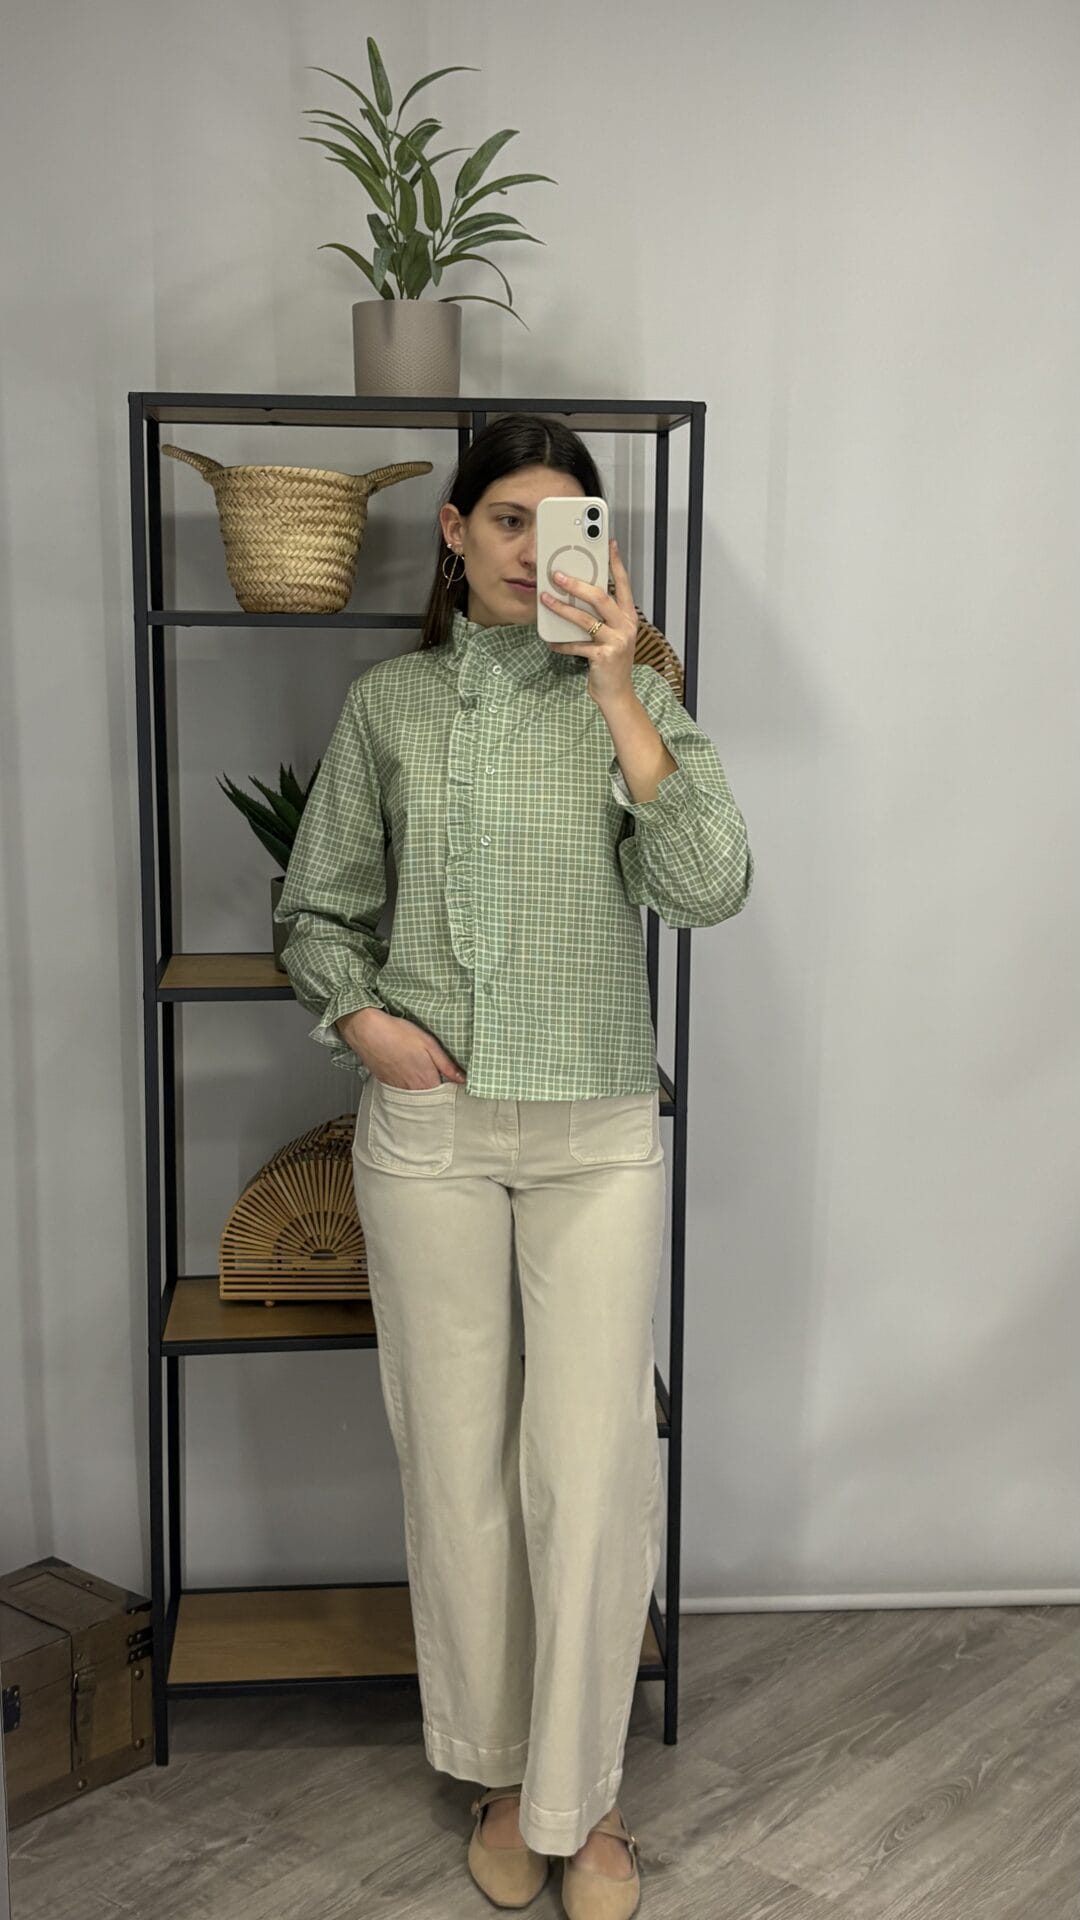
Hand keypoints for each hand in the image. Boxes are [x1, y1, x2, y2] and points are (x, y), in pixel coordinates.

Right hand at [335, 1007, 466, 1087]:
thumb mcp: (429, 1044)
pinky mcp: (386, 1083)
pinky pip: (403, 1092)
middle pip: (430, 1099)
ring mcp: (397, 1088)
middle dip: (438, 1094)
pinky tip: (410, 1076)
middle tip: (445, 1083)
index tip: (458, 1085)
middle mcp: (412, 1089)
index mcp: (426, 1081)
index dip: (452, 1091)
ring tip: (426, 1078)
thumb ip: (447, 1065)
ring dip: (423, 1091)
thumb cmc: (398, 1034)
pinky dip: (409, 1088)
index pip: (445, 1095)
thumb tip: (462, 1079)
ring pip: (416, 1097)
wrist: (368, 1031)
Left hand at [539, 537, 637, 706]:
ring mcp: (616, 642)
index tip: (608, 544)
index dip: (616, 563)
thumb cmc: (611, 663)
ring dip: (563, 608)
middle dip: (578, 584)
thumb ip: (601, 617)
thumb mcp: (611, 635)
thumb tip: (576, 597)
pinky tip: (550, 640)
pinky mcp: (604, 657)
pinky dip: (561, 643)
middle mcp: (626, 626)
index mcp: (628, 617)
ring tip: (546, 599)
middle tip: (558, 575)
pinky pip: (577, 646)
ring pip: (586, 619)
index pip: (623, 584)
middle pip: (601, 598)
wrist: (618, 695)